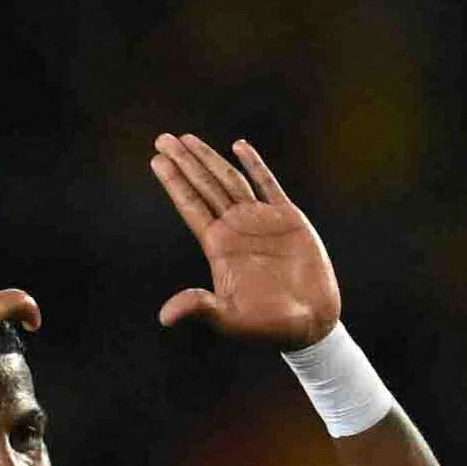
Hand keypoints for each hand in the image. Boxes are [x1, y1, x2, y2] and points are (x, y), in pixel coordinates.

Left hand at [149, 134, 340, 347]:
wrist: (311, 321)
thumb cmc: (268, 326)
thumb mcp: (230, 318)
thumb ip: (200, 307)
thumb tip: (164, 318)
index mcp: (218, 247)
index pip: (191, 207)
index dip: (174, 183)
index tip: (156, 160)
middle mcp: (235, 228)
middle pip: (204, 187)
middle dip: (184, 162)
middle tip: (162, 139)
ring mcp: (260, 220)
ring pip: (229, 180)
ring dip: (209, 159)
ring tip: (187, 139)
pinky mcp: (287, 217)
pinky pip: (267, 184)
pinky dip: (254, 164)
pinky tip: (238, 146)